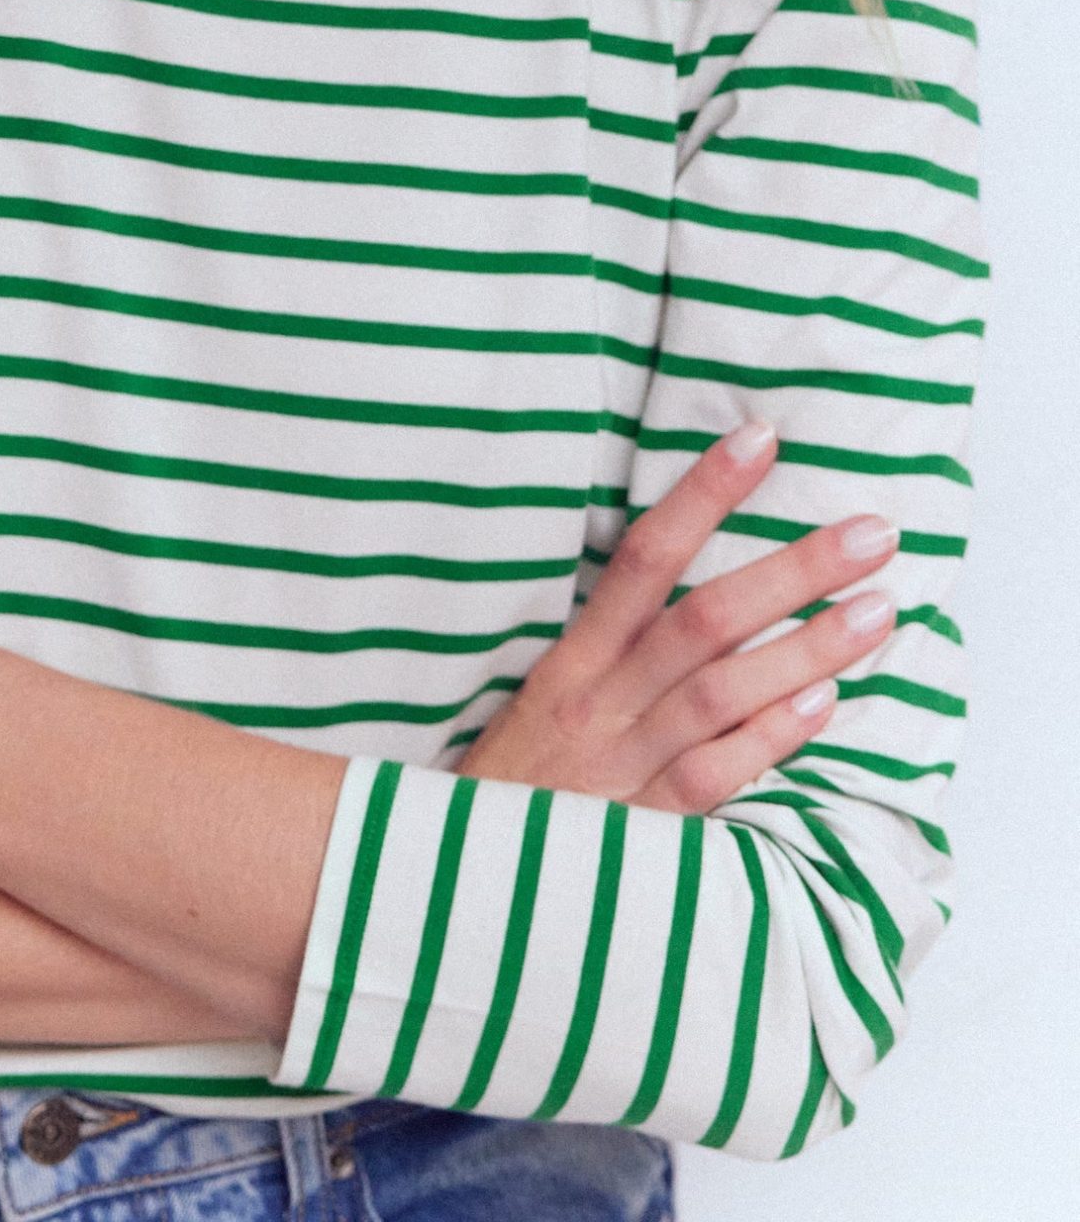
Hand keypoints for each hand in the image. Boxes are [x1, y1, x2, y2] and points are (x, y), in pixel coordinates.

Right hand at [455, 421, 898, 813]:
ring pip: (723, 692)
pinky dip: (770, 738)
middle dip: (793, 569)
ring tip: (880, 610)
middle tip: (872, 531)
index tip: (760, 439)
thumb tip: (683, 587)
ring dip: (808, 647)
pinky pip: (714, 776)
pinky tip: (826, 702)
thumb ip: (608, 658)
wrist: (449, 889)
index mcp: (571, 663)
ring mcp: (623, 767)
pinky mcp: (644, 833)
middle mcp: (598, 704)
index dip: (703, 494)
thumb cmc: (513, 793)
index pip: (643, 556)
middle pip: (704, 619)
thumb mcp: (539, 707)